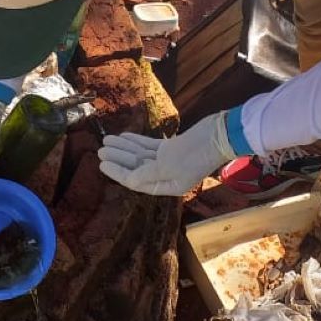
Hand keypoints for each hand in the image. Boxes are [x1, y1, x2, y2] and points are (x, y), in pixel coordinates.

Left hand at [97, 113, 235, 195]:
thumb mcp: (168, 166)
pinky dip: (137, 141)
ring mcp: (170, 161)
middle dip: (119, 159)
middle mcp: (167, 175)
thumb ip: (146, 174)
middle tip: (100, 150)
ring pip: (142, 155)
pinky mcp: (173, 148)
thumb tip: (128, 180)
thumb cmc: (194, 154)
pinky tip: (124, 136)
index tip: (102, 164)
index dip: (118, 173)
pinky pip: (150, 146)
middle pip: (137, 168)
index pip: (137, 182)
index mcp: (168, 186)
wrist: (219, 134)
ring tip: (107, 140)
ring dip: (124, 148)